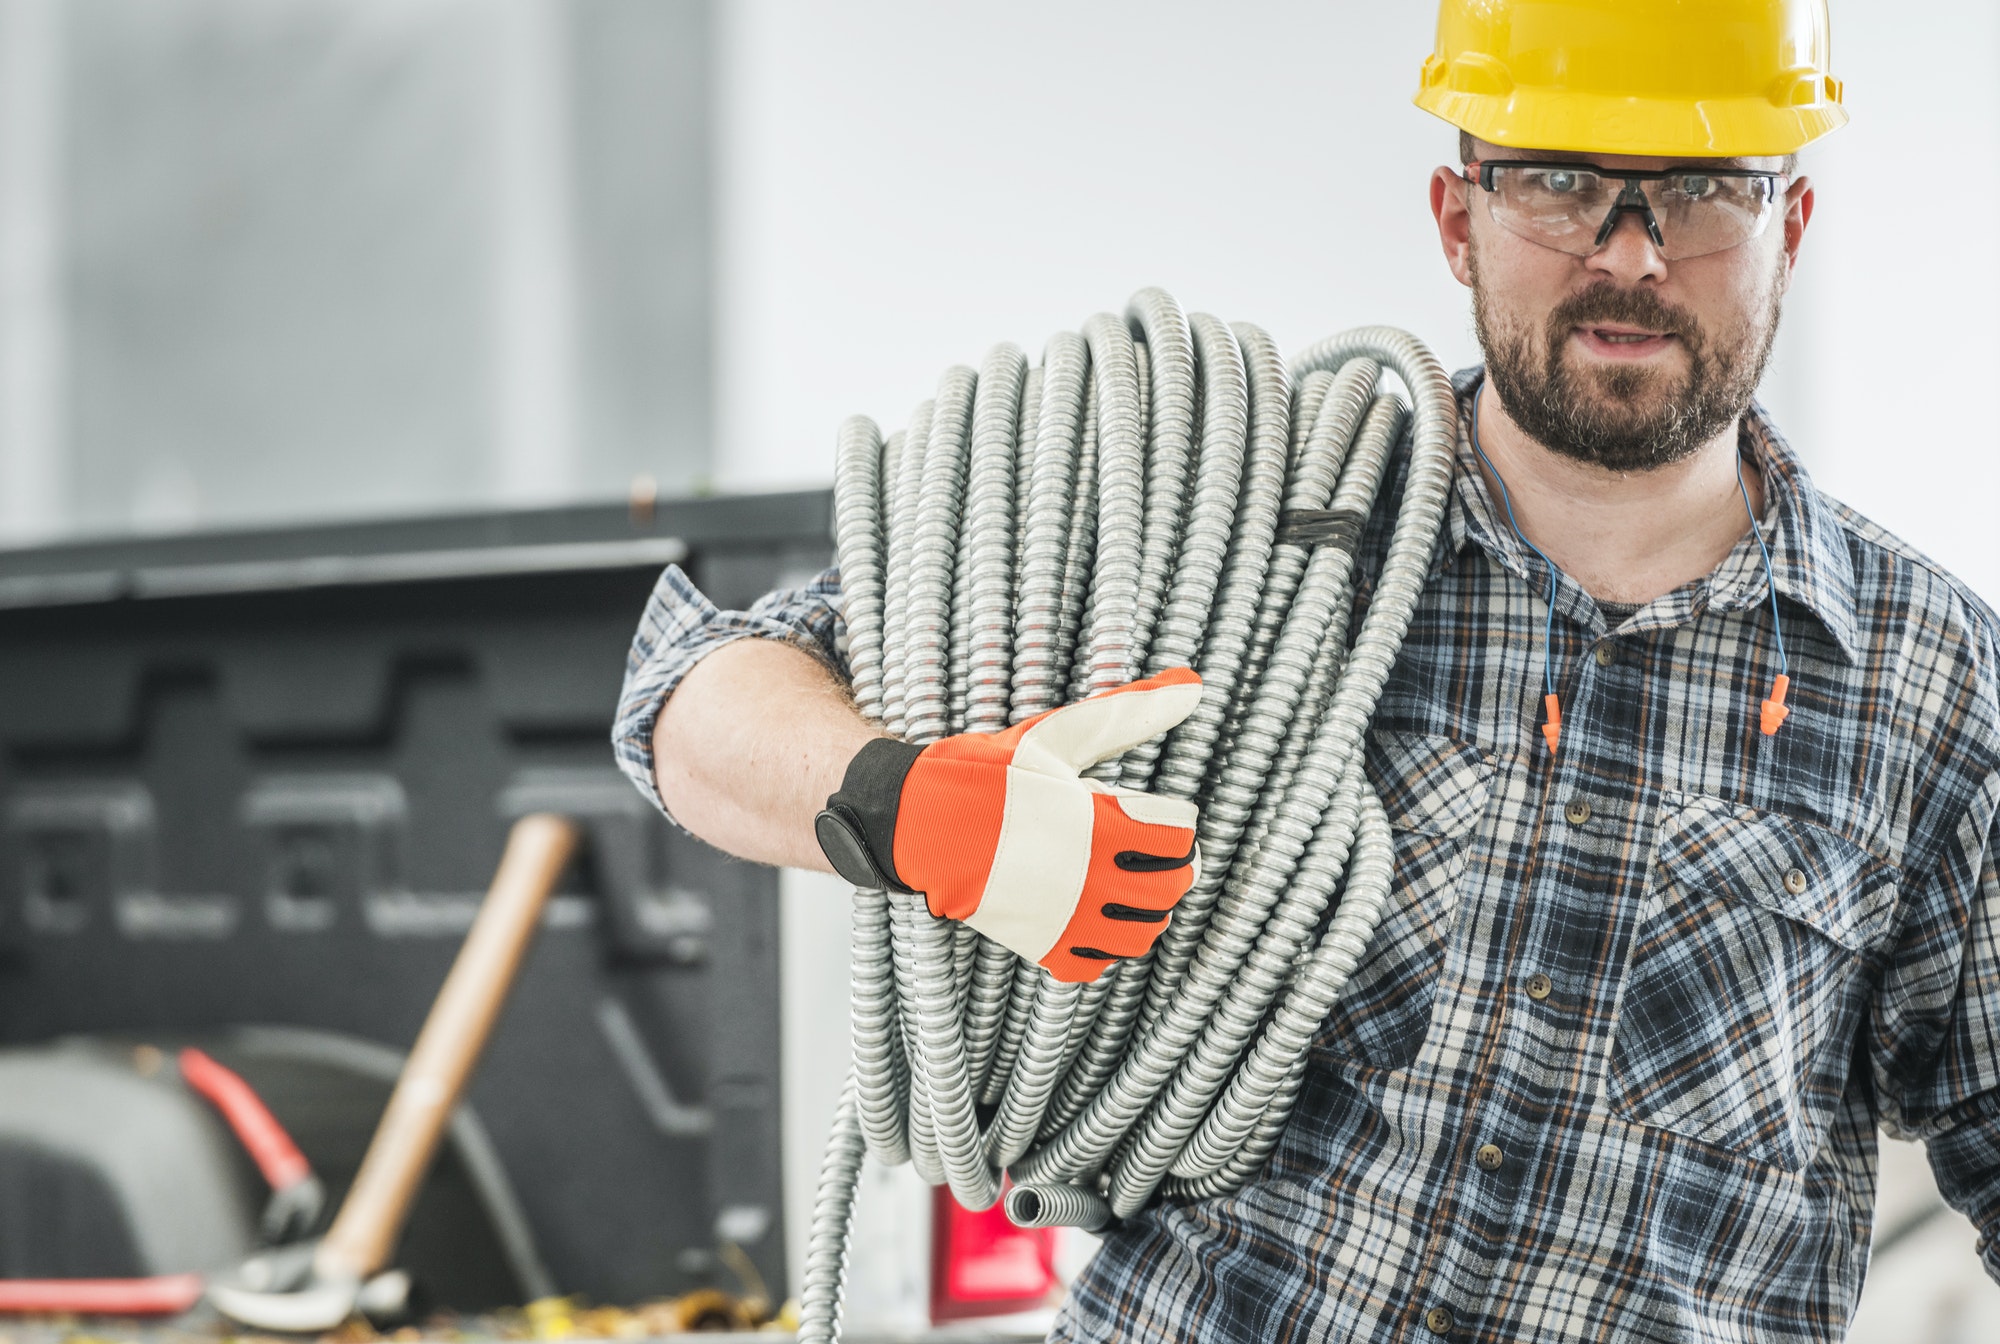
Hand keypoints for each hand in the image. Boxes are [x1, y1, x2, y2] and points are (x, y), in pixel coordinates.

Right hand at [815, 668, 1202, 981]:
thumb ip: (1129, 711)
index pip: (1179, 841)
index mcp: (1100, 826)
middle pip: (1170, 889)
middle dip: (1172, 867)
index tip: (1161, 816)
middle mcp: (1090, 880)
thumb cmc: (989, 775)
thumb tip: (1190, 682)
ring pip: (1142, 933)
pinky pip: (1098, 963)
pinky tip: (1098, 915)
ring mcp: (1066, 919)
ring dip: (1147, 908)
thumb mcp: (1060, 735)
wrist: (922, 821)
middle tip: (1154, 850)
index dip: (1178, 825)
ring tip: (1132, 883)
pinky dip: (1107, 945)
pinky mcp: (1042, 944)